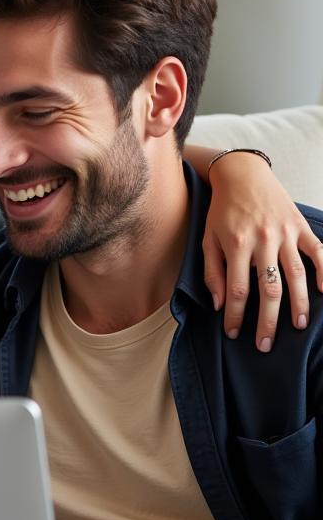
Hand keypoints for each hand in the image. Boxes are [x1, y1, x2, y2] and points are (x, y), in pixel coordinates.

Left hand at [203, 150, 322, 348]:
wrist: (242, 175)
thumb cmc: (222, 211)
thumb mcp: (207, 239)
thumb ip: (212, 271)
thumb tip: (220, 304)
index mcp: (236, 245)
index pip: (237, 290)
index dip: (236, 315)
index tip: (233, 333)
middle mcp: (262, 240)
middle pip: (268, 289)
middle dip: (267, 320)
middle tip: (266, 344)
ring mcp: (285, 233)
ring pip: (295, 274)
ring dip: (298, 303)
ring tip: (298, 326)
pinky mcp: (300, 226)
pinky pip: (318, 251)